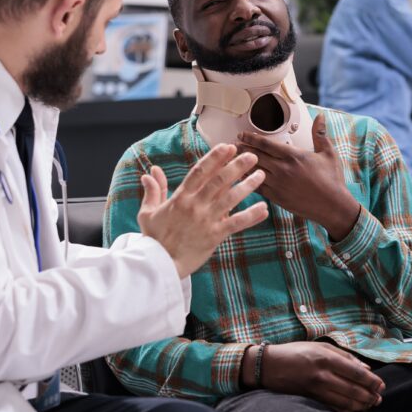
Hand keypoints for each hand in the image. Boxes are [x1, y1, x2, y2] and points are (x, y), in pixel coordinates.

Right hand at [137, 144, 268, 277]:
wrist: (159, 265)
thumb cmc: (154, 239)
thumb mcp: (148, 213)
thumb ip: (153, 191)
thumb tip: (150, 172)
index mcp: (180, 197)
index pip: (200, 171)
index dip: (215, 158)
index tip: (228, 147)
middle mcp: (195, 206)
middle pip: (219, 180)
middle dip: (236, 166)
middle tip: (251, 156)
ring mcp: (206, 220)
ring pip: (230, 198)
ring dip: (247, 185)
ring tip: (261, 175)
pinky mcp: (214, 236)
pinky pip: (236, 224)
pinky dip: (251, 216)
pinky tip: (264, 208)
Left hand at [236, 113, 359, 240]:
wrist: (333, 206)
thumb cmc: (332, 179)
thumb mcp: (328, 153)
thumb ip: (320, 133)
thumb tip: (320, 116)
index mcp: (294, 156)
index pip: (266, 144)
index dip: (251, 138)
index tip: (242, 134)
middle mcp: (283, 169)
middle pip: (256, 156)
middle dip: (242, 149)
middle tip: (231, 145)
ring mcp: (278, 184)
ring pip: (253, 172)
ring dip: (241, 165)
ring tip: (231, 159)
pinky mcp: (276, 198)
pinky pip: (256, 187)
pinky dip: (246, 181)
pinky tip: (239, 178)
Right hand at [246, 341, 384, 411]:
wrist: (268, 366)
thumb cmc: (295, 352)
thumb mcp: (319, 346)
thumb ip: (344, 356)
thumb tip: (365, 368)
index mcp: (326, 358)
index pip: (356, 373)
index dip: (371, 381)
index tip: (381, 385)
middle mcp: (322, 375)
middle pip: (353, 390)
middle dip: (370, 396)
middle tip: (379, 398)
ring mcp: (315, 389)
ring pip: (345, 401)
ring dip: (361, 405)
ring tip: (370, 404)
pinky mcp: (310, 399)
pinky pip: (333, 407)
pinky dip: (346, 409)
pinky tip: (353, 408)